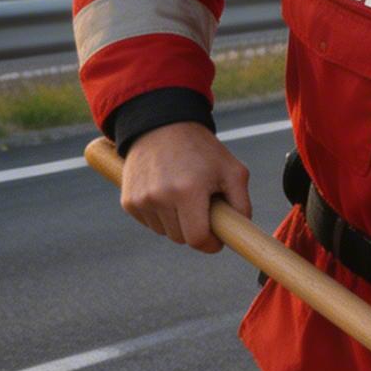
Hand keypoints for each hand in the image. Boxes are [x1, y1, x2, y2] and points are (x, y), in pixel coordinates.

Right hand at [118, 120, 251, 253]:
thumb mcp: (233, 170)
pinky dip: (161, 216)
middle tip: (204, 209)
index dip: (210, 244)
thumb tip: (240, 231)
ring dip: (177, 223)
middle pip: (181, 238)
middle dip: (196, 230)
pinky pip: (150, 223)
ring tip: (185, 196)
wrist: (162, 126)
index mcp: (187, 191)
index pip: (196, 238)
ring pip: (165, 232)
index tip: (217, 240)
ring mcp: (140, 200)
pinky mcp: (128, 201)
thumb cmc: (203, 150)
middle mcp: (159, 197)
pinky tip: (167, 194)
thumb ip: (242, 203)